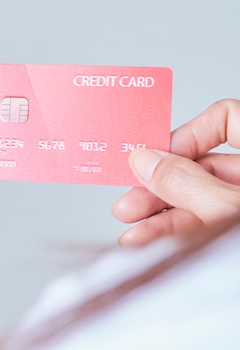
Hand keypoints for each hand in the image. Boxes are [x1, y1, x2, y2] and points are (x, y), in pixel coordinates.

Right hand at [112, 99, 239, 246]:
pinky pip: (207, 226)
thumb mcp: (230, 208)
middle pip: (202, 165)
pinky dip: (177, 233)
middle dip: (158, 186)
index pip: (226, 119)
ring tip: (133, 231)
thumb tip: (145, 161)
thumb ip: (186, 184)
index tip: (155, 158)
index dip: (187, 135)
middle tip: (131, 201)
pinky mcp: (236, 235)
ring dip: (159, 215)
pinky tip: (151, 241)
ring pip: (199, 199)